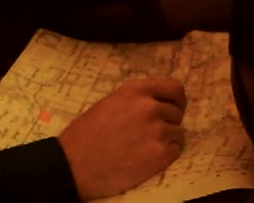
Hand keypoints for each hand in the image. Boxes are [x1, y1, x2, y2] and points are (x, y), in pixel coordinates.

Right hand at [58, 77, 186, 199]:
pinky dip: (167, 154)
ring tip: (148, 147)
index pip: (174, 88)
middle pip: (177, 112)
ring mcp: (157, 131)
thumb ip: (135, 100)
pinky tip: (150, 157)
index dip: (177, 99)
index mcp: (136, 90)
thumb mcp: (109, 103)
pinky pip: (176, 149)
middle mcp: (150, 107)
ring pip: (178, 132)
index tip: (174, 107)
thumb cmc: (85, 134)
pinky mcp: (160, 155)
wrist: (75, 165)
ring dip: (168, 139)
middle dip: (169, 121)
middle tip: (154, 132)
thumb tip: (155, 103)